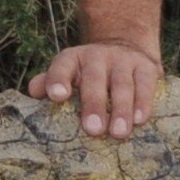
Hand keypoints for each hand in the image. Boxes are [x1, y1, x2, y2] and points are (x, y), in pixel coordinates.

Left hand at [26, 40, 161, 140]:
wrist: (124, 46)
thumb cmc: (88, 73)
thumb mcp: (68, 74)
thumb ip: (49, 83)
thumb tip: (33, 91)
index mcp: (73, 59)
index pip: (62, 67)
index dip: (58, 79)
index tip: (57, 96)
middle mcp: (97, 56)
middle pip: (94, 79)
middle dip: (93, 104)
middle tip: (93, 130)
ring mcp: (123, 60)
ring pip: (122, 84)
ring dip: (120, 109)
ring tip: (118, 133)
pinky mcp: (146, 67)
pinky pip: (145, 85)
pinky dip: (143, 102)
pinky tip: (139, 120)